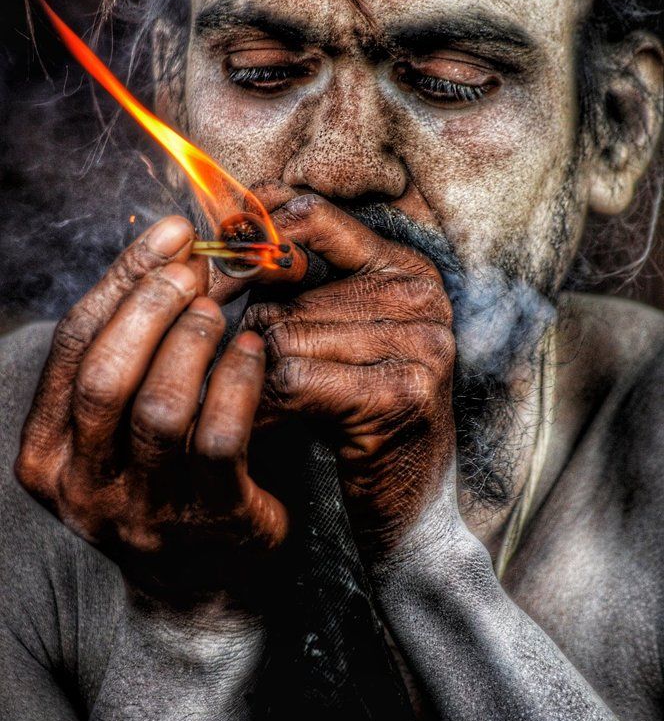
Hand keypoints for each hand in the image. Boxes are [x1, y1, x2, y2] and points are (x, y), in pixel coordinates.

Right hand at [15, 216, 287, 600]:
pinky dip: (237, 386)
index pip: (73, 347)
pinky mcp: (206, 523)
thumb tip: (172, 254)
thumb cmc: (161, 474)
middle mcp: (82, 485)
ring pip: (159, 410)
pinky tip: (254, 352)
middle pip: (105, 376)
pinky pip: (219, 442)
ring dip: (194, 344)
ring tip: (221, 310)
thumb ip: (130, 352)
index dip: (121, 280)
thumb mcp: (122, 420)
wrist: (199, 580)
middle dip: (153, 307)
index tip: (168, 234)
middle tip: (196, 268)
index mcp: (48, 451)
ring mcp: (141, 512)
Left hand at [243, 194, 455, 558]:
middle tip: (235, 374)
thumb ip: (295, 289)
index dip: (251, 232)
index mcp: (403, 266)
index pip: (312, 215)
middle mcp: (419, 295)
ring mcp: (417, 342)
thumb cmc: (358, 414)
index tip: (210, 252)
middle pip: (284, 292)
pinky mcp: (400, 392)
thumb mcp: (334, 337)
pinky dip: (263, 406)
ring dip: (250, 379)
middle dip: (246, 337)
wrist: (412, 504)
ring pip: (282, 335)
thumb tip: (218, 241)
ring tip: (251, 406)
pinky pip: (292, 379)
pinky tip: (262, 426)